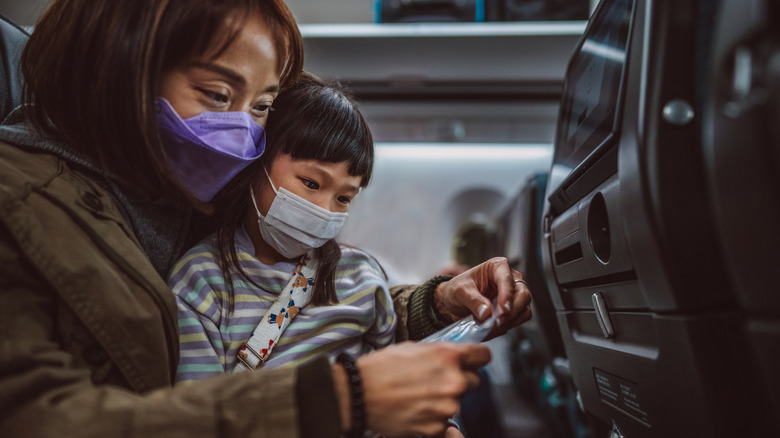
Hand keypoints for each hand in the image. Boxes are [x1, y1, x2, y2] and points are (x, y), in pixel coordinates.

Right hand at [333, 342, 490, 436]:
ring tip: (418, 396)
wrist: (358, 394)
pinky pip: (445, 423)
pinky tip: (416, 410)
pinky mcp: (437, 427)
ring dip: (444, 400)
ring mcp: (447, 407)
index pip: (483, 356)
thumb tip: (454, 357)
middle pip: (473, 381)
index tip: (471, 362)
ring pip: (457, 402)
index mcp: (449, 356)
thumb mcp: (414, 348)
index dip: (476, 358)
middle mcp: (453, 381)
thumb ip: (440, 353)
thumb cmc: (381, 368)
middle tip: (434, 381)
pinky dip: (434, 418)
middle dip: (458, 380)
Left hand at [434, 257, 532, 338]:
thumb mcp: (460, 292)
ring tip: (490, 327)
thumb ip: (473, 300)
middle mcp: (510, 279)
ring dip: (509, 322)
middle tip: (495, 323)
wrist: (454, 303)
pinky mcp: (513, 309)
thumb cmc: (457, 290)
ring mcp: (514, 295)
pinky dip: (507, 327)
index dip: (507, 296)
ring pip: (524, 310)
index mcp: (498, 266)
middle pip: (523, 296)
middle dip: (510, 312)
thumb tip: (486, 313)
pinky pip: (518, 320)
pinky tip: (492, 329)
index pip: (508, 280)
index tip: (502, 311)